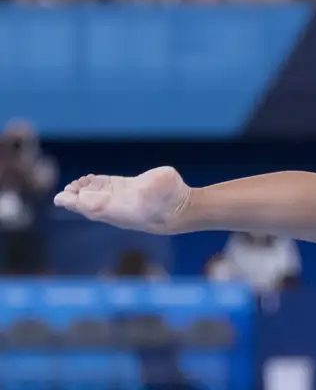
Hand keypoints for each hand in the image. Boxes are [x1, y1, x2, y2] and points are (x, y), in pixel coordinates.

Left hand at [54, 166, 191, 234]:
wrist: (175, 205)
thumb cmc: (148, 210)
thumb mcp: (121, 207)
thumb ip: (97, 204)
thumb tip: (74, 197)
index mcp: (106, 212)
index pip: (81, 206)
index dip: (70, 200)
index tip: (66, 192)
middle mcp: (110, 204)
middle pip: (84, 199)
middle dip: (74, 191)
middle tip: (73, 185)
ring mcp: (119, 193)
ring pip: (93, 189)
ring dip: (84, 185)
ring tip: (81, 181)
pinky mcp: (129, 184)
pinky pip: (107, 183)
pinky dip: (95, 180)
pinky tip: (89, 178)